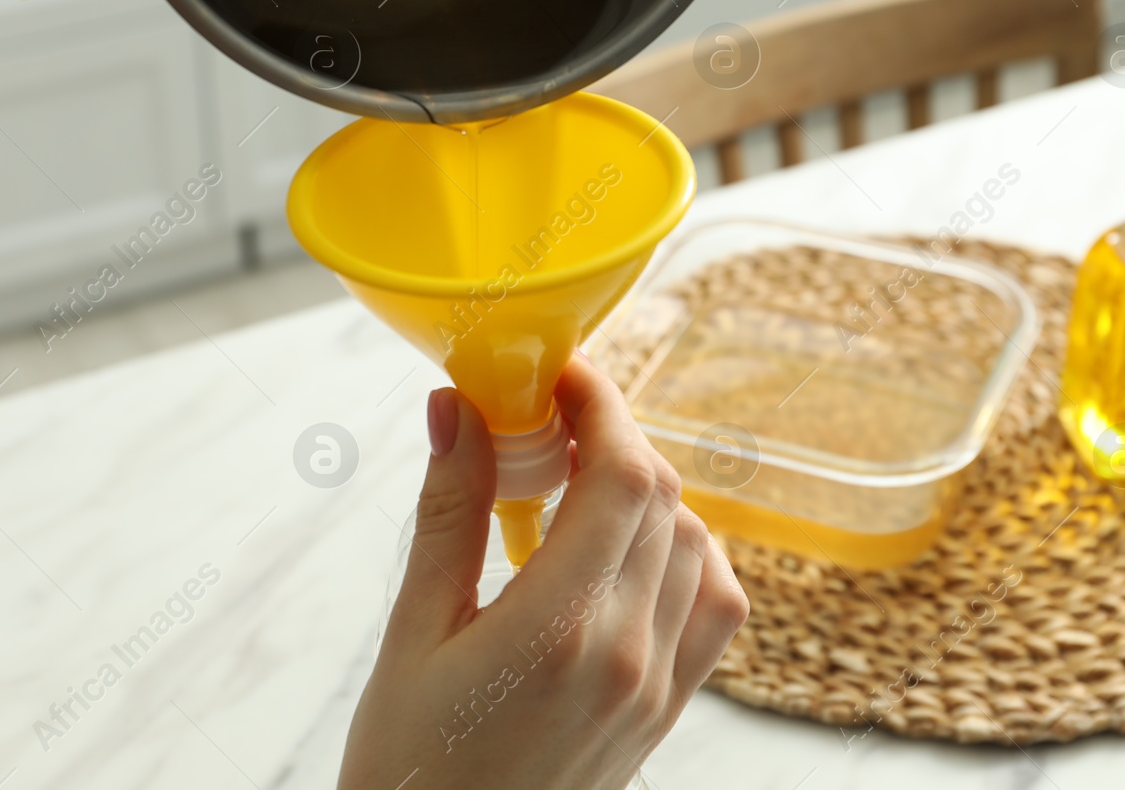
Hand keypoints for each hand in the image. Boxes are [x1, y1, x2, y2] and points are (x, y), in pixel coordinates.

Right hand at [340, 355, 749, 789]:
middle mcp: (629, 654)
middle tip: (548, 419)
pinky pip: (714, 605)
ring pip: (695, 542)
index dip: (600, 403)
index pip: (623, 474)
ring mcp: (658, 686)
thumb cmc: (410, 766)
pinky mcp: (665, 709)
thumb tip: (458, 408)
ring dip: (645, 491)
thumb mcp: (413, 633)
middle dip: (613, 435)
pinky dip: (686, 554)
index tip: (558, 373)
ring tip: (575, 482)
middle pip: (662, 496)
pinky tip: (628, 550)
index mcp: (561, 629)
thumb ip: (450, 512)